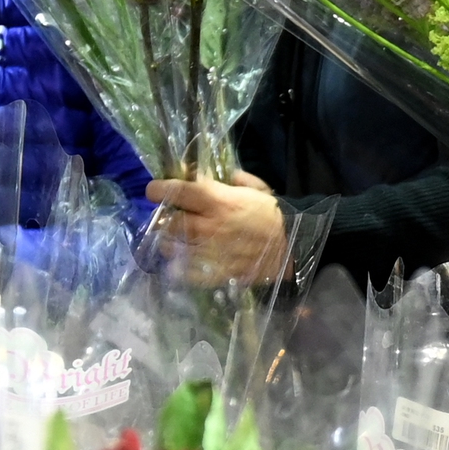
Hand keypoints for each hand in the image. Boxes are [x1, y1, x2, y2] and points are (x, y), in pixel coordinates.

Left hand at [147, 173, 287, 285]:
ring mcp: (209, 252)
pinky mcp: (215, 272)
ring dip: (169, 243)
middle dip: (165, 219)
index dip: (159, 189)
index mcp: (218, 201)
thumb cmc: (274, 213)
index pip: (177, 192)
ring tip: (174, 240)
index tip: (154, 190)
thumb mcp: (256, 187)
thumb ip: (231, 179)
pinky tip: (179, 264)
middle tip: (168, 218)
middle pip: (169, 223)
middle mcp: (208, 226)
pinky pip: (185, 274)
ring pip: (172, 248)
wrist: (294, 245)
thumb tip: (210, 175)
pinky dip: (177, 269)